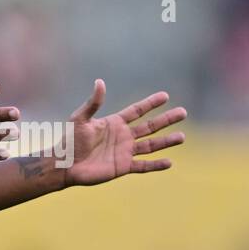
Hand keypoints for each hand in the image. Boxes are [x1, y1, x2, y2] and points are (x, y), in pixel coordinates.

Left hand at [63, 80, 185, 186]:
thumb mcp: (81, 118)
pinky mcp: (123, 167)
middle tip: (183, 112)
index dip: (151, 103)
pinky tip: (169, 162)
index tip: (165, 96)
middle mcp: (123, 136)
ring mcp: (124, 152)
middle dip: (166, 120)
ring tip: (182, 137)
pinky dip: (156, 165)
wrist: (65, 164)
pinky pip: (143, 166)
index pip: (137, 111)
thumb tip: (100, 82)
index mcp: (115, 123)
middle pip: (150, 126)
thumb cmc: (70, 140)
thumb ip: (93, 103)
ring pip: (150, 145)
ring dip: (166, 141)